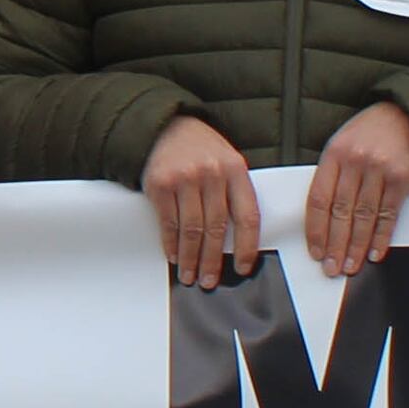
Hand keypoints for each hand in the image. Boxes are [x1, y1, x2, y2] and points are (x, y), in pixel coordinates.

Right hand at [143, 112, 264, 286]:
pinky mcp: (160, 183)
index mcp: (236, 170)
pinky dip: (171, 243)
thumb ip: (235, 192)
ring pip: (192, 229)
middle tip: (210, 280)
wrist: (166, 127)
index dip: (247, 246)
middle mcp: (212, 173)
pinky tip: (174, 256)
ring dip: (191, 257)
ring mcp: (185, 178)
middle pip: (217, 227)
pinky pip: (169, 222)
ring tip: (190, 275)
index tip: (243, 267)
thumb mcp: (228, 161)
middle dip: (213, 260)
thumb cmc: (201, 150)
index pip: (248, 215)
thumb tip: (239, 240)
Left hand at [304, 101, 408, 278]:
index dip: (315, 229)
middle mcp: (357, 161)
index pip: (318, 198)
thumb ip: (331, 176)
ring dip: (356, 246)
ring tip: (350, 266)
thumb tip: (321, 220)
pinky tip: (374, 253)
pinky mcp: (404, 179)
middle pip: (341, 212)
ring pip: (364, 217)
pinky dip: (381, 237)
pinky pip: (389, 215)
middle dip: (335, 245)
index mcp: (334, 153)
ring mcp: (381, 170)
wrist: (408, 117)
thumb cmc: (370, 133)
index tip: (315, 251)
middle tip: (331, 268)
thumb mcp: (341, 144)